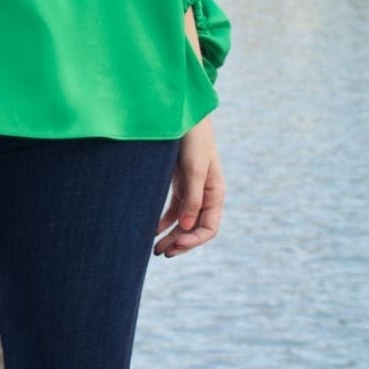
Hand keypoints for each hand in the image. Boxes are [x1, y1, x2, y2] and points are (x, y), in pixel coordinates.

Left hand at [154, 118, 223, 258]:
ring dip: (171, 236)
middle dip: (180, 242)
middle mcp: (205, 195)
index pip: (209, 228)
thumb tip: (186, 227)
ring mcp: (192, 190)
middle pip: (195, 228)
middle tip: (161, 253)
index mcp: (215, 193)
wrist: (182, 114)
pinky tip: (152, 230)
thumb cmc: (192, 139)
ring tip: (156, 249)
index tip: (176, 246)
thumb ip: (192, 198)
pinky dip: (164, 221)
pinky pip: (173, 209)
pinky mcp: (179, 183)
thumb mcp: (193, 169)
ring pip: (183, 221)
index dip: (193, 241)